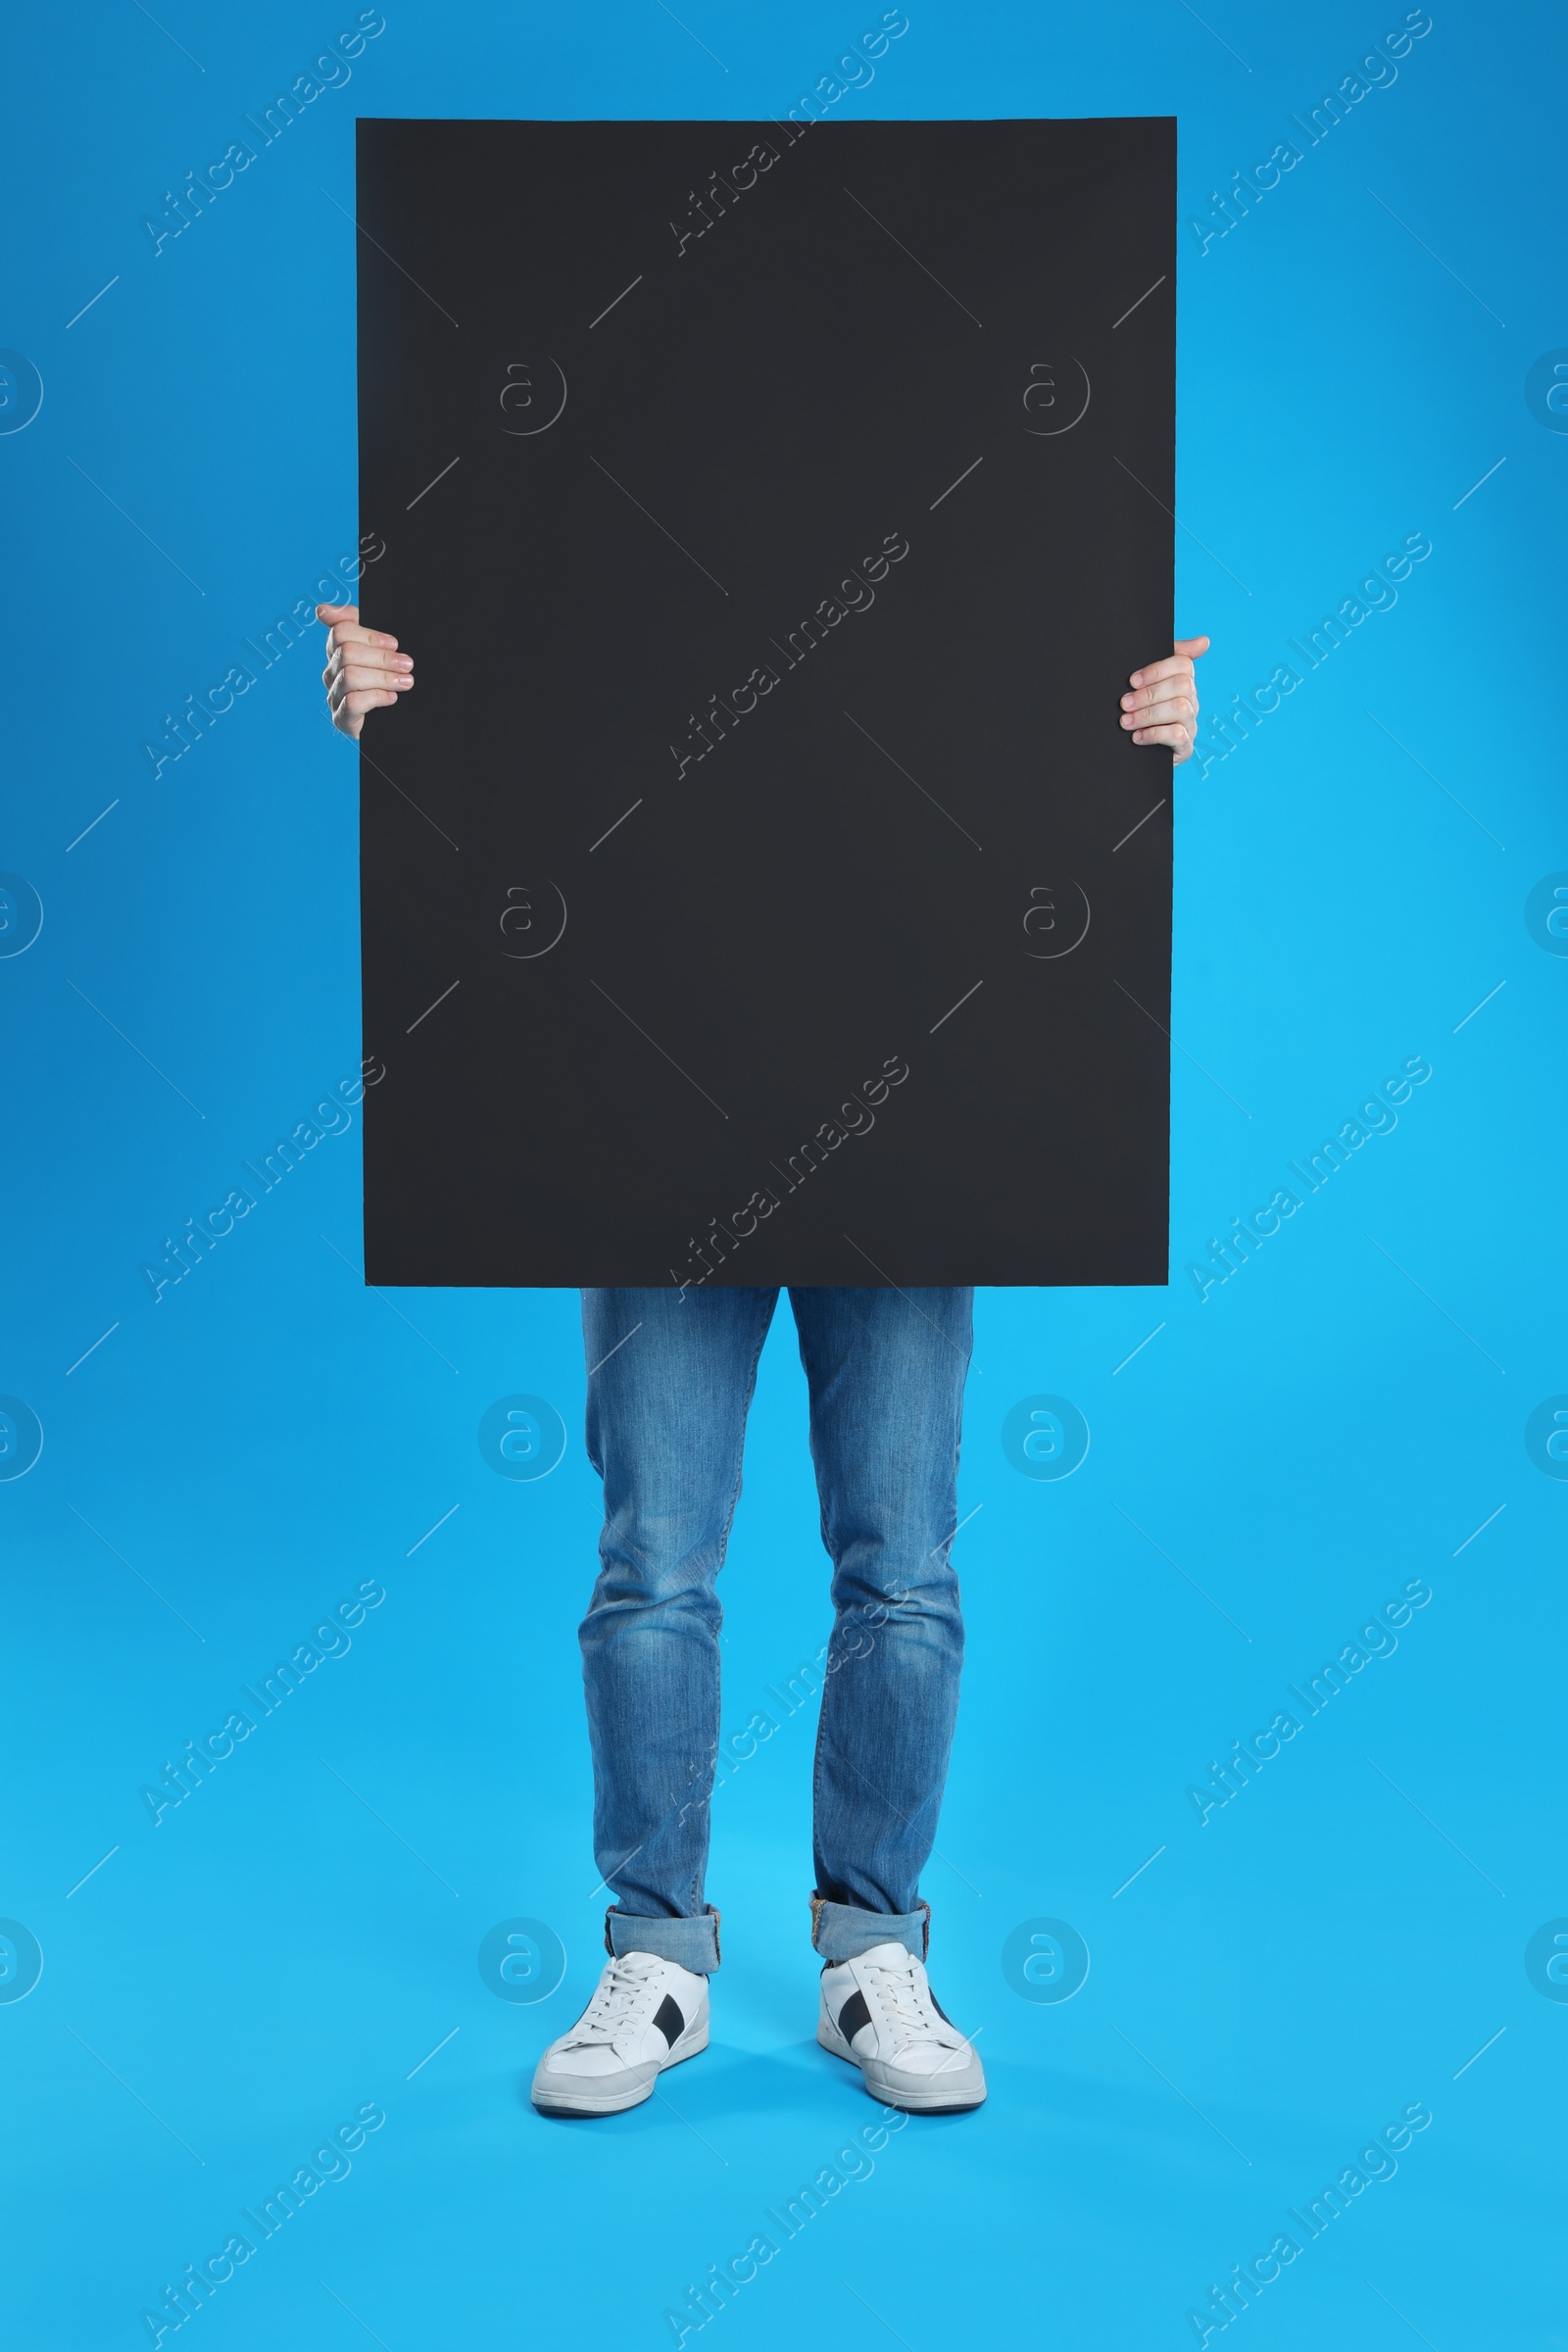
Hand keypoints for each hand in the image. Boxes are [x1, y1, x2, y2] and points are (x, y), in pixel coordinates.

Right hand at [318, 602, 413, 739]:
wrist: (396, 722)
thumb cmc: (386, 681)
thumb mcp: (378, 650)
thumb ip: (357, 624)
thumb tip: (322, 610)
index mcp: (338, 650)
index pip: (341, 631)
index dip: (369, 635)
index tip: (394, 643)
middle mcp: (332, 671)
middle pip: (346, 652)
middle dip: (381, 658)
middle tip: (407, 664)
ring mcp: (334, 695)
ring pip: (350, 676)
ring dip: (383, 678)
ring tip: (405, 682)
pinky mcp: (341, 718)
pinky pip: (352, 702)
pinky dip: (376, 697)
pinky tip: (392, 698)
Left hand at [1120, 634, 1207, 762]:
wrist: (1132, 749)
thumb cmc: (1140, 708)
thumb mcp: (1147, 680)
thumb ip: (1171, 656)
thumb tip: (1205, 641)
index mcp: (1184, 681)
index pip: (1184, 664)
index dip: (1157, 671)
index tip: (1133, 681)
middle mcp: (1192, 701)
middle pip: (1182, 686)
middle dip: (1149, 694)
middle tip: (1124, 704)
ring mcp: (1191, 724)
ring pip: (1181, 709)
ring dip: (1149, 714)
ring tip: (1126, 721)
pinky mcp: (1185, 748)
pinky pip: (1178, 736)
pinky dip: (1154, 734)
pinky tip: (1137, 737)